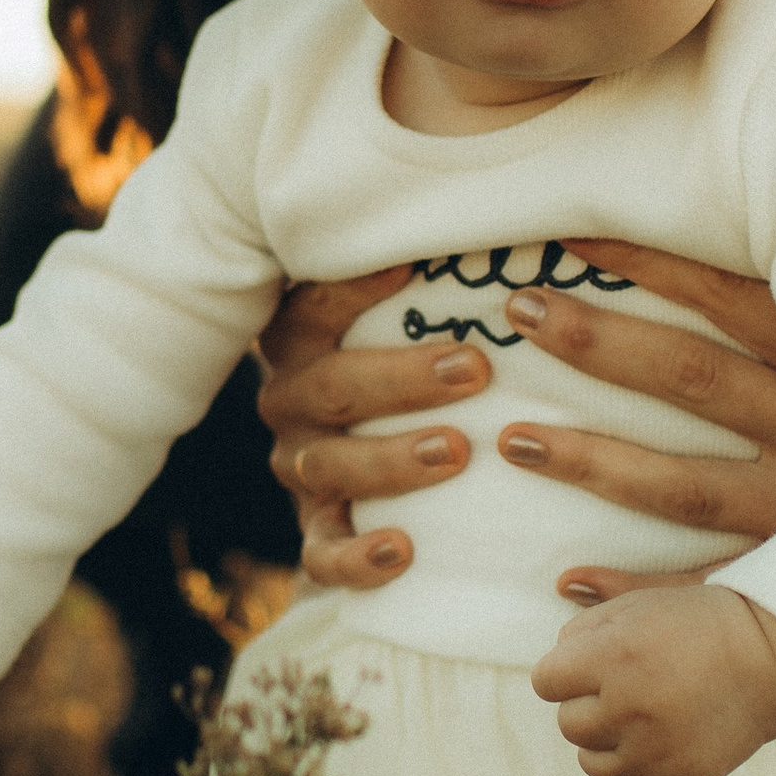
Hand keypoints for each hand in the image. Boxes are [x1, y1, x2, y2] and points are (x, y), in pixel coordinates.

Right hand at [257, 267, 492, 589]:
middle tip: (475, 369)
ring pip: (331, 466)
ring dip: (393, 459)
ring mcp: (302, 467)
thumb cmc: (402, 350)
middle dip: (404, 379)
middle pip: (334, 388)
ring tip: (458, 449)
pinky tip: (404, 549)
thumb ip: (422, 271)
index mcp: (301, 336)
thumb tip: (483, 219)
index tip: (414, 271)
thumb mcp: (400, 306)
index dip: (357, 290)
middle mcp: (292, 400)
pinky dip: (358, 556)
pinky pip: (322, 554)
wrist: (363, 441)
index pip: (316, 307)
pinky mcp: (318, 528)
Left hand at [491, 242, 775, 605]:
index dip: (654, 267)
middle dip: (603, 343)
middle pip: (695, 381)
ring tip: (514, 441)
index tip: (572, 237)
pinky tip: (565, 583)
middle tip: (517, 309)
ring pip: (685, 484)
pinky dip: (637, 590)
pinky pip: (708, 592)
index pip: (737, 301)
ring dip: (594, 463)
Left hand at [530, 579, 775, 775]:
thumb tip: (551, 657)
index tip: (592, 664)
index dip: (565, 671)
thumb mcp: (639, 604)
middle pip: (568, 724)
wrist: (772, 659)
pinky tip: (664, 736)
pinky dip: (639, 766)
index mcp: (615, 657)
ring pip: (592, 762)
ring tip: (644, 713)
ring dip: (608, 739)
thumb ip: (581, 626)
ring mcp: (656, 752)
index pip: (546, 682)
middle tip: (627, 685)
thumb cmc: (698, 624)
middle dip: (588, 703)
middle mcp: (631, 708)